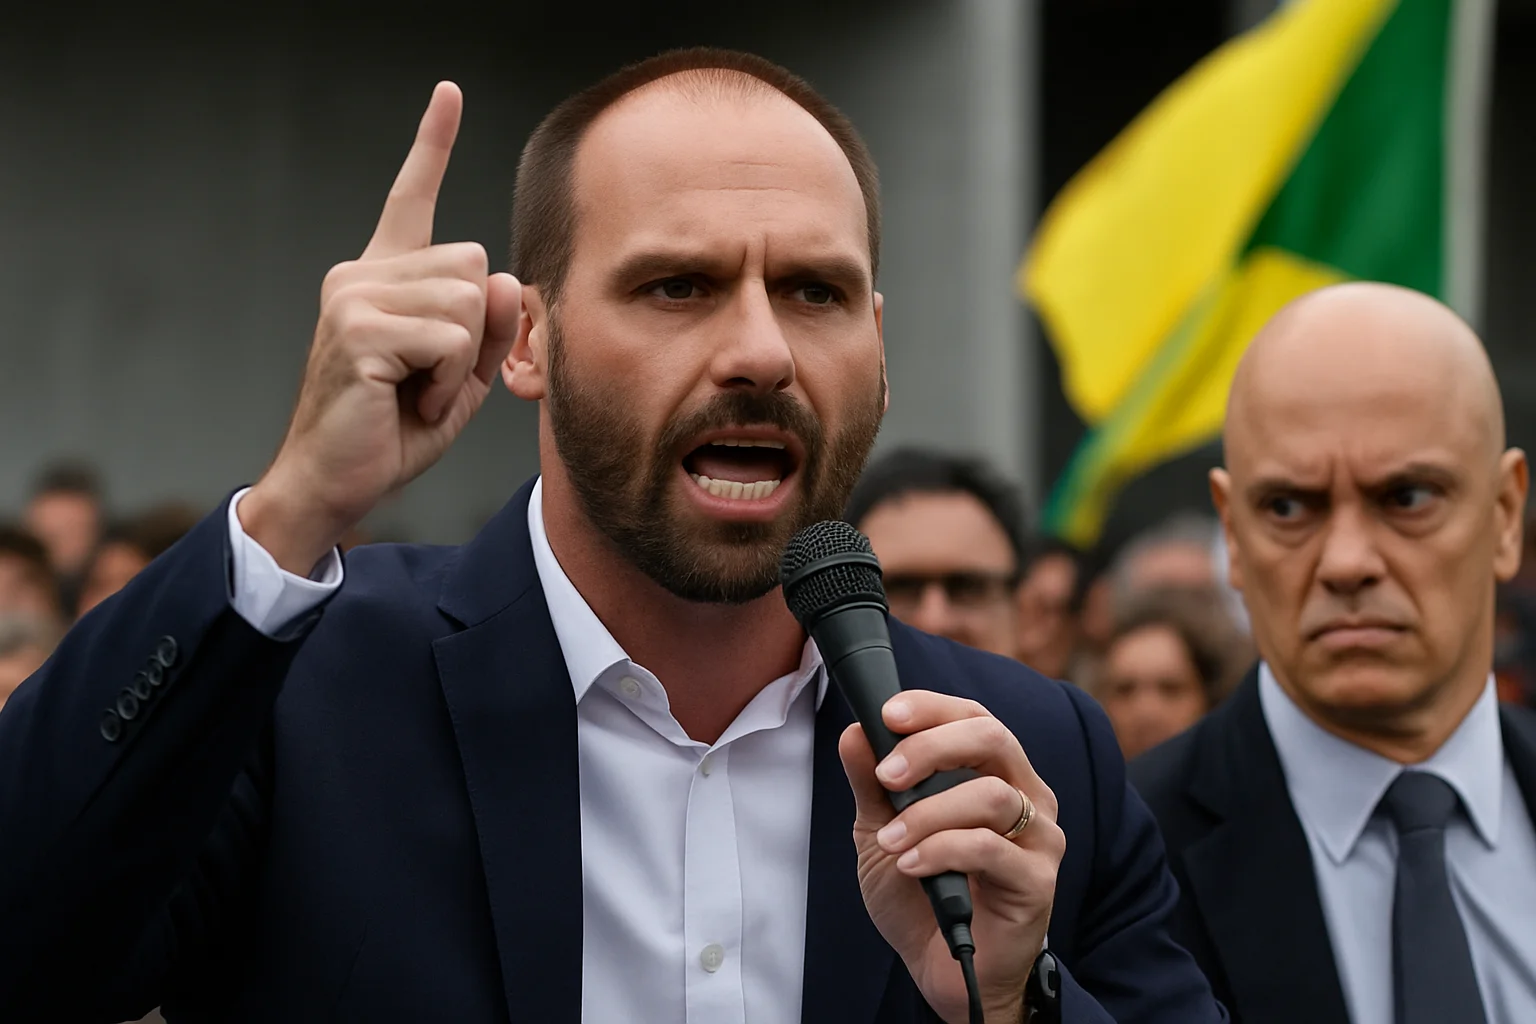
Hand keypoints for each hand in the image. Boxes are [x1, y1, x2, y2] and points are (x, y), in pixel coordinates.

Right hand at [242, 82, 522, 572]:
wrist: (335, 483)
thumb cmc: (393, 432)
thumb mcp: (459, 379)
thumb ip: (489, 327)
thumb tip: (502, 277)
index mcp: (381, 277)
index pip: (411, 198)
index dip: (431, 144)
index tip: (448, 93)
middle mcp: (360, 273)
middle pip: (474, 264)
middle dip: (474, 332)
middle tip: (428, 379)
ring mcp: (353, 296)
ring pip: (468, 303)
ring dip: (458, 364)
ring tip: (414, 393)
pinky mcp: (357, 329)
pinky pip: (451, 340)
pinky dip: (445, 384)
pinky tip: (407, 403)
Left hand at [839, 692, 1063, 1023]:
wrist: (943, 970)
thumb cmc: (922, 895)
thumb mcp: (881, 831)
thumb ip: (871, 783)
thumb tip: (854, 732)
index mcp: (994, 774)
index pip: (973, 717)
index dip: (932, 707)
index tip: (887, 714)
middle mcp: (1026, 797)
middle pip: (993, 738)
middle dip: (932, 747)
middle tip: (888, 774)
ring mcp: (1038, 839)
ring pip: (991, 795)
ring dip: (928, 813)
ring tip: (891, 841)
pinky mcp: (1036, 881)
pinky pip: (989, 849)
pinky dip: (941, 851)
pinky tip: (913, 866)